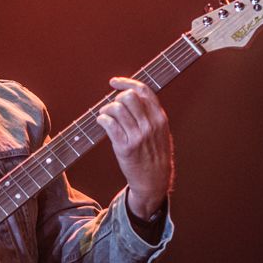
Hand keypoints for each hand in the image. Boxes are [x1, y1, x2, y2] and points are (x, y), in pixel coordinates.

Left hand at [96, 77, 172, 219]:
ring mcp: (138, 136)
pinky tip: (102, 123)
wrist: (155, 180)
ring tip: (106, 116)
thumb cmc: (155, 154)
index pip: (143, 91)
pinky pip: (109, 124)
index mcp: (160, 118)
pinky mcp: (125, 147)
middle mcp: (150, 125)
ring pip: (116, 108)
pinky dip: (102, 120)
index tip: (114, 82)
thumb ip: (150, 113)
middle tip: (113, 108)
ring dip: (106, 109)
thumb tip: (131, 94)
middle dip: (116, 98)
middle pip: (128, 97)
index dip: (126, 82)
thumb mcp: (161, 131)